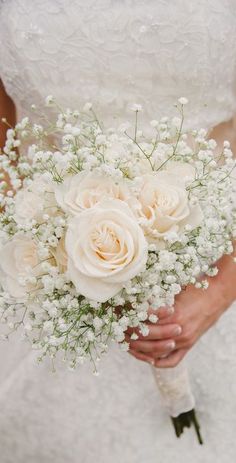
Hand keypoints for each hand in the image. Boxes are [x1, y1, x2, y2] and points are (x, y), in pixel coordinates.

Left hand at [127, 251, 235, 367]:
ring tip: (128, 342)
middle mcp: (177, 329)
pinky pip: (171, 361)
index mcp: (172, 313)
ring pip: (155, 351)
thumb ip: (156, 298)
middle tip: (118, 328)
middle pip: (146, 337)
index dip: (128, 316)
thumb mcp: (173, 289)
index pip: (143, 320)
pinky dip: (157, 361)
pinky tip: (147, 358)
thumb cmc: (195, 288)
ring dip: (139, 349)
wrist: (216, 294)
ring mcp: (184, 340)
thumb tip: (133, 299)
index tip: (118, 312)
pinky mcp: (189, 345)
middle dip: (129, 332)